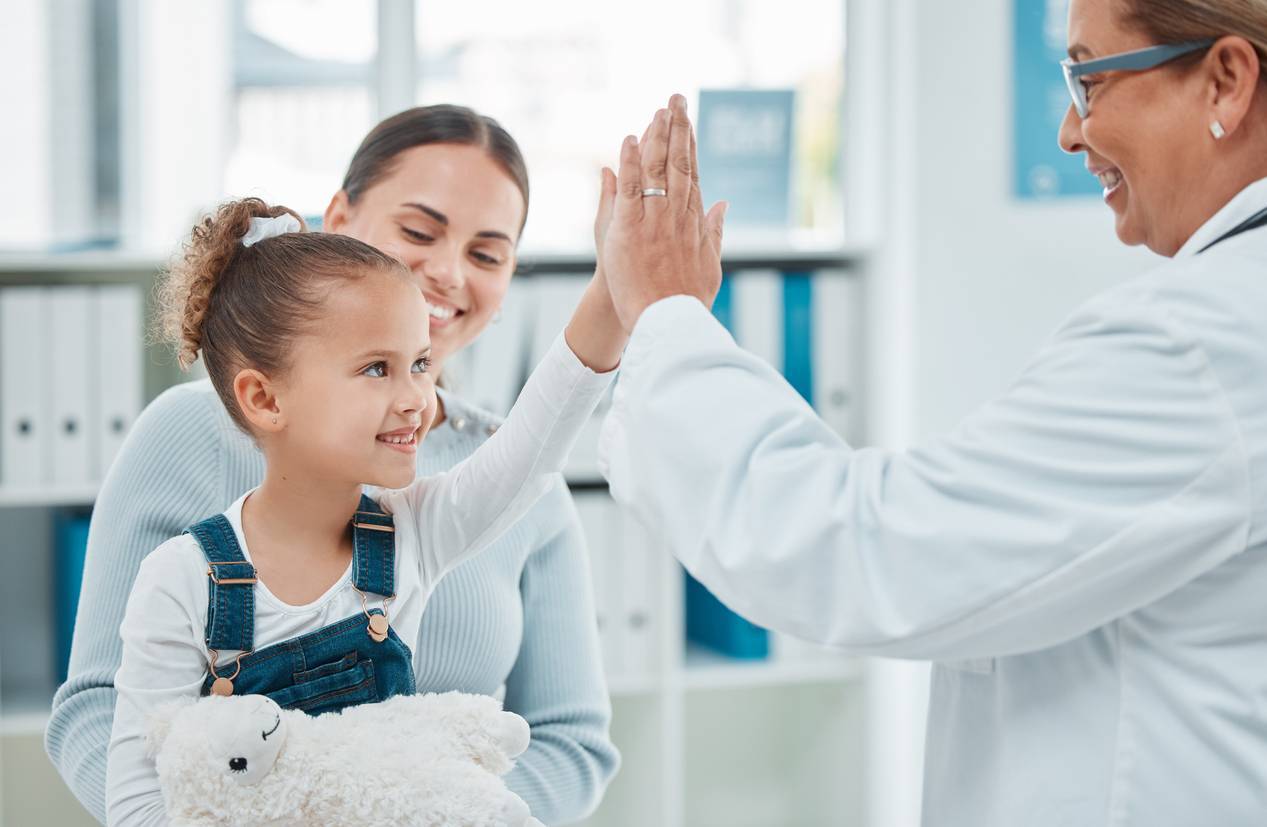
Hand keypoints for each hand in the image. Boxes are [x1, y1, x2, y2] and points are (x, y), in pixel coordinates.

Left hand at [600, 94, 726, 332]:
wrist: (669, 323)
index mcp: (695, 222)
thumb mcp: (711, 264)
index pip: (693, 175)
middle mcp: (678, 215)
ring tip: (659, 108)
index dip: (690, 146)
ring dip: (657, 135)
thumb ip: (715, 231)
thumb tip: (724, 205)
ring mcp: (655, 220)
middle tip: (677, 99)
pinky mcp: (630, 229)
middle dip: (679, 128)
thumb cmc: (688, 300)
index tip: (688, 123)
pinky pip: (630, 188)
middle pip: (680, 163)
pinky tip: (629, 139)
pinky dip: (629, 162)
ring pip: (657, 168)